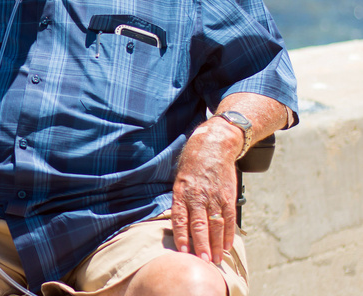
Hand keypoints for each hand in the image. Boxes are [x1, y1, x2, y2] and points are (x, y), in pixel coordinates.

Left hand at [171, 119, 240, 263]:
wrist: (215, 145)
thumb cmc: (194, 163)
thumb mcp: (180, 178)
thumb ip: (180, 200)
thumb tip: (179, 222)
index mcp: (182, 191)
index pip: (180, 218)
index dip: (181, 236)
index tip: (182, 251)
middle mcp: (198, 195)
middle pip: (199, 225)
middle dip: (201, 245)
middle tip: (202, 262)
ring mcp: (214, 196)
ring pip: (215, 225)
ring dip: (216, 244)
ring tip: (216, 259)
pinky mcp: (228, 196)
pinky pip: (228, 218)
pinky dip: (229, 233)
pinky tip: (228, 245)